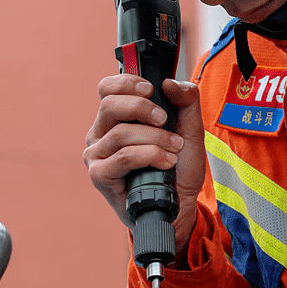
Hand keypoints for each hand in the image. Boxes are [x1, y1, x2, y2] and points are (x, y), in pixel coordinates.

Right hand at [84, 76, 205, 252]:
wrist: (179, 204)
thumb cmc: (178, 168)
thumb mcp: (190, 129)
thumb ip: (186, 100)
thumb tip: (168, 83)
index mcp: (115, 118)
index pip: (107, 89)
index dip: (126, 83)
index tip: (150, 89)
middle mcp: (100, 134)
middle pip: (109, 105)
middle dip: (142, 109)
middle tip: (164, 120)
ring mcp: (96, 155)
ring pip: (121, 133)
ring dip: (155, 139)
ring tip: (173, 149)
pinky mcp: (100, 175)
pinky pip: (124, 157)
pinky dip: (150, 156)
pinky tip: (165, 163)